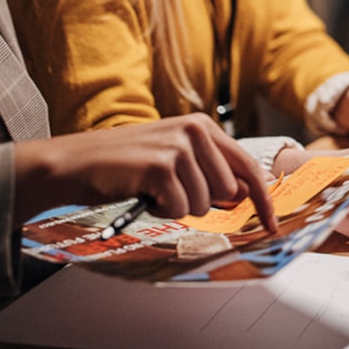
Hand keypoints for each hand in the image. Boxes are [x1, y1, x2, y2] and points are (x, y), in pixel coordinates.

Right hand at [12, 113, 276, 232]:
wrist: (75, 163)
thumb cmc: (124, 165)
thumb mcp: (173, 158)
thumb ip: (209, 170)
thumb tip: (243, 193)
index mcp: (203, 126)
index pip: (247, 166)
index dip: (263, 198)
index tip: (274, 222)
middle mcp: (196, 130)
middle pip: (227, 191)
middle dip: (201, 203)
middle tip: (170, 191)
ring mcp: (179, 146)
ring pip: (203, 203)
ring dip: (176, 206)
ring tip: (152, 189)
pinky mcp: (161, 166)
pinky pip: (179, 208)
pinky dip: (161, 210)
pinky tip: (143, 192)